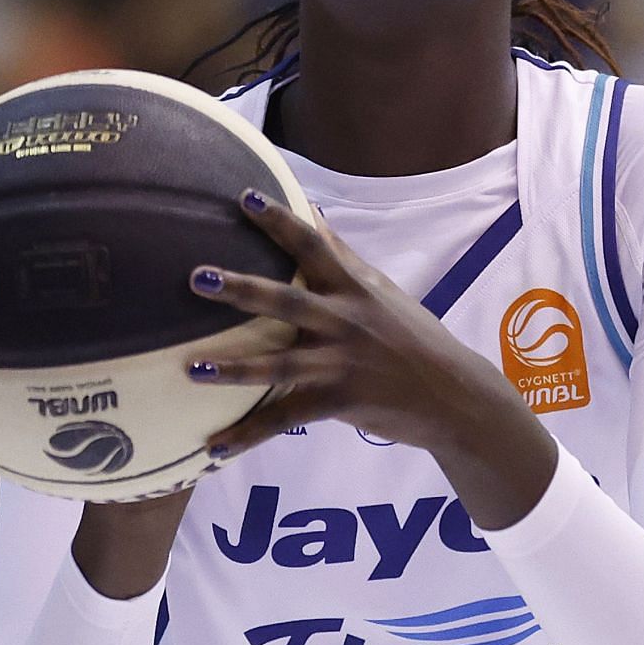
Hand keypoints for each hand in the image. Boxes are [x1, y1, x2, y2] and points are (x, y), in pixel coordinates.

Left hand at [185, 189, 532, 461]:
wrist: (452, 395)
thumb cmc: (414, 337)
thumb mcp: (383, 290)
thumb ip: (343, 256)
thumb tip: (313, 213)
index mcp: (354, 288)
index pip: (313, 245)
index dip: (279, 220)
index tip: (244, 197)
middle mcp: (344, 321)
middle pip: (285, 302)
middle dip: (241, 289)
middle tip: (197, 277)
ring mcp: (340, 363)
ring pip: (279, 365)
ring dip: (234, 368)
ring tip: (191, 368)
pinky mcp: (338, 402)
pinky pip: (285, 421)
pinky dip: (248, 435)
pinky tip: (213, 446)